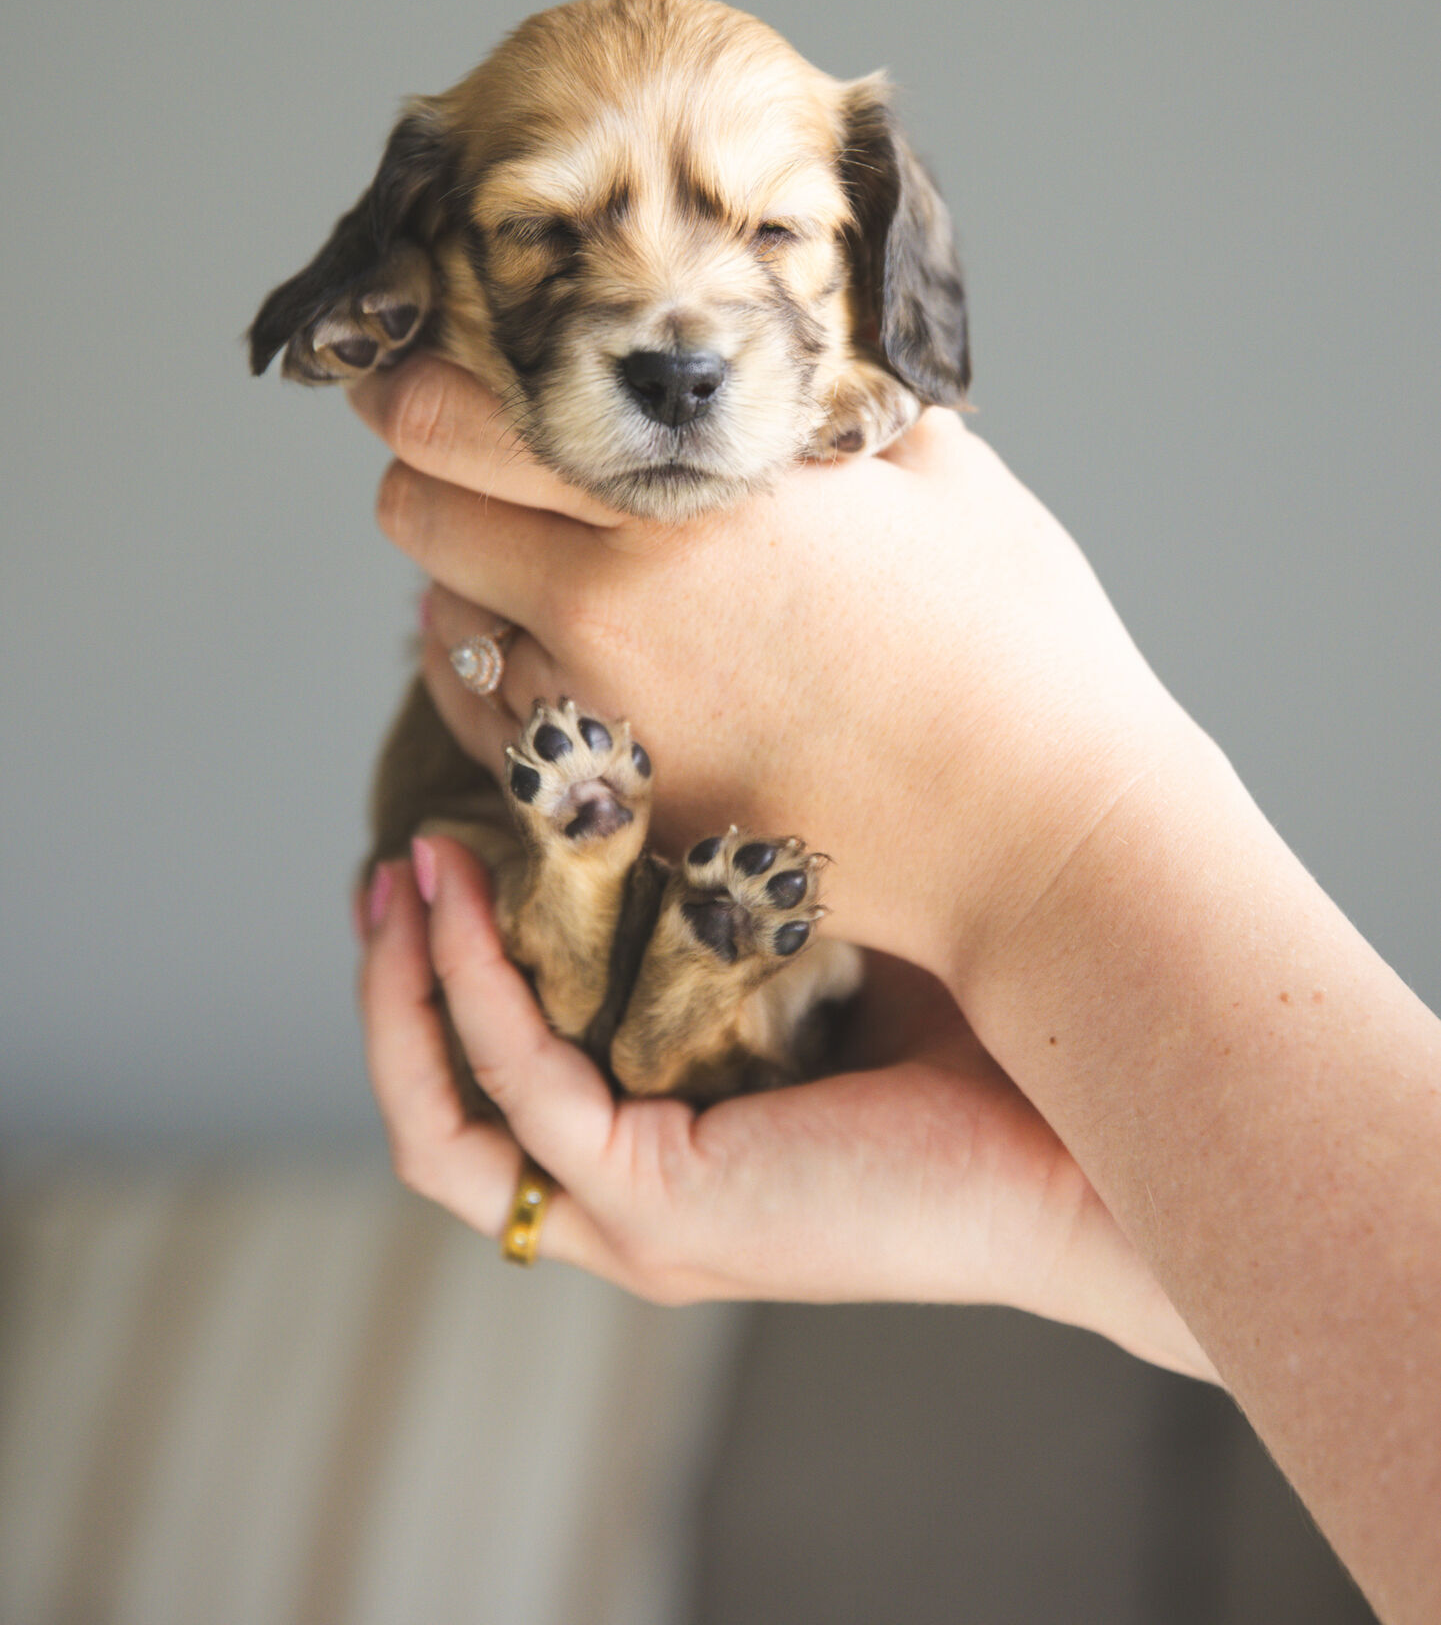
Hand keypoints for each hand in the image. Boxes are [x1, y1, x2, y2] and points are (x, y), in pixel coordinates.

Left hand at [349, 354, 1195, 983]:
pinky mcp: (623, 810)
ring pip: (446, 631)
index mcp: (678, 495)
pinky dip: (507, 686)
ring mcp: (604, 720)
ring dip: (472, 588)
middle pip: (415, 519)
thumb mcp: (940, 471)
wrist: (1042, 837)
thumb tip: (810, 355)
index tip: (406, 367)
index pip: (453, 421)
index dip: (408, 385)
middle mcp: (607, 605)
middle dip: (430, 478)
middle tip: (482, 460)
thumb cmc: (1014, 644)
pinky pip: (500, 735)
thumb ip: (841, 402)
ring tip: (545, 568)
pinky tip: (564, 665)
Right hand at [360, 834, 1214, 1377]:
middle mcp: (636, 1193)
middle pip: (442, 1113)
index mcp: (670, 1143)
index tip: (446, 842)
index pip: (504, 1077)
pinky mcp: (672, 1208)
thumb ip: (729, 888)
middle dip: (394, 986)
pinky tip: (473, 899)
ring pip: (446, 1129)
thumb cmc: (989, 1036)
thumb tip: (676, 736)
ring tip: (401, 879)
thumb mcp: (816, 939)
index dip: (450, 970)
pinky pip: (528, 1095)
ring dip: (404, 999)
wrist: (1098, 1142)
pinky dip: (480, 997)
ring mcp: (644, 1215)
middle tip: (391, 868)